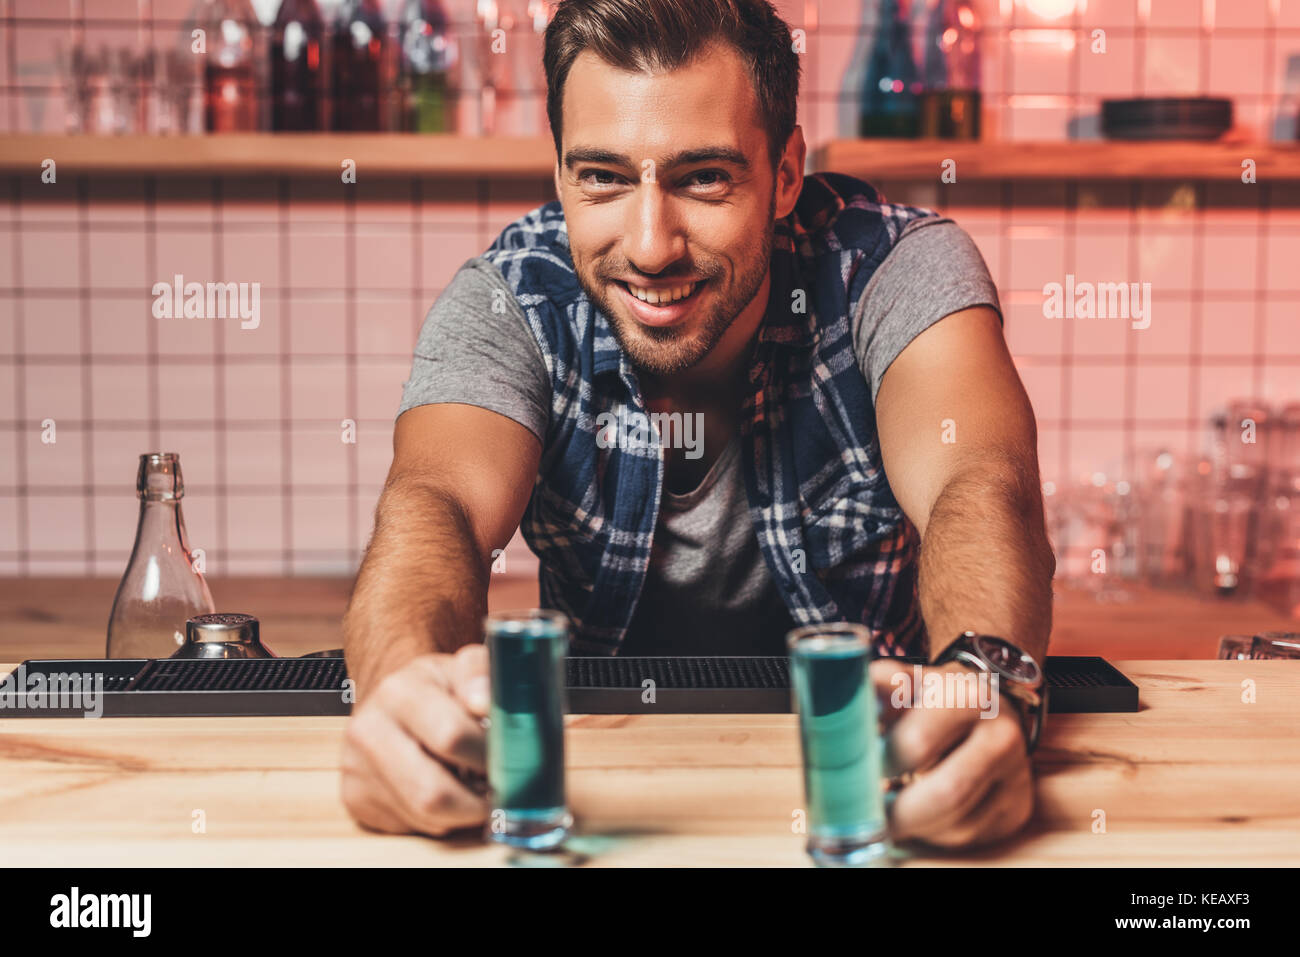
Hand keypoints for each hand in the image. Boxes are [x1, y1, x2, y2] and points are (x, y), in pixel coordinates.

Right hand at [341, 646, 490, 835]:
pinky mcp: (355, 798)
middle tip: (497, 790)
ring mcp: (356, 769)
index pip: (452, 737)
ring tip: (473, 788)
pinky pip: (412, 827)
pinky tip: (445, 791)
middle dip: (477, 800)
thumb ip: (480, 675)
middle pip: (433, 794)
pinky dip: (439, 819)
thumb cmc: (435, 688)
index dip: (488, 756)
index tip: (507, 759)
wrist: (390, 700)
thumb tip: (484, 704)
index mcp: (399, 692)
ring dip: (461, 813)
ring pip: (426, 818)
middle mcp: (368, 731)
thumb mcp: (462, 666)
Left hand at [870, 658, 1033, 848]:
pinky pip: (970, 837)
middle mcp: (1001, 736)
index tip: (857, 777)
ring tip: (892, 811)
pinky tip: (922, 814)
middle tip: (869, 814)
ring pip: (956, 823)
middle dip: (900, 810)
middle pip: (945, 793)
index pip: (918, 743)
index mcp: (968, 697)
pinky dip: (936, 832)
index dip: (883, 765)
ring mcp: (1016, 775)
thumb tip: (839, 701)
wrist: (990, 703)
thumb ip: (875, 689)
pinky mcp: (1018, 807)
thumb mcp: (906, 680)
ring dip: (916, 824)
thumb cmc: (934, 696)